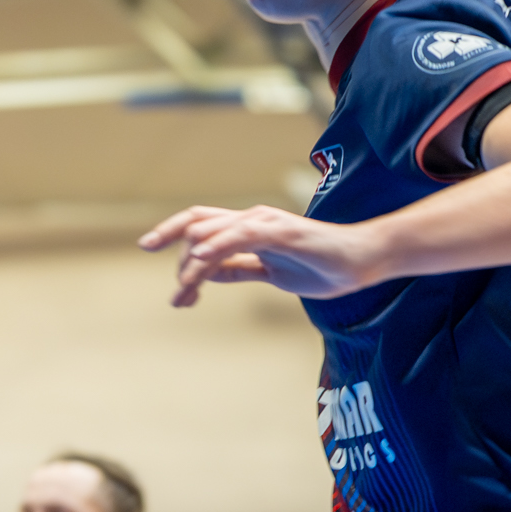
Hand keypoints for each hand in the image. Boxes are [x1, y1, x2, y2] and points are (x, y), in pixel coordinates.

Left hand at [139, 205, 385, 306]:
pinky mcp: (281, 232)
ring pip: (212, 233)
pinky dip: (217, 245)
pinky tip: (201, 260)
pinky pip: (242, 236)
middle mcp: (251, 219)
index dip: (170, 232)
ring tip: (184, 292)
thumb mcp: (270, 272)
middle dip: (170, 246)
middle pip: (196, 221)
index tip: (148, 247)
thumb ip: (240, 269)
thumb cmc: (322, 266)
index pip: (200, 223)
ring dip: (192, 265)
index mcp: (248, 228)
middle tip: (172, 287)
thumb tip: (210, 273)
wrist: (362, 261)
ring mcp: (266, 223)